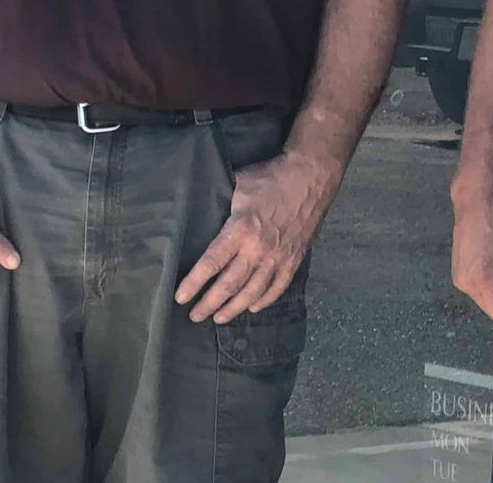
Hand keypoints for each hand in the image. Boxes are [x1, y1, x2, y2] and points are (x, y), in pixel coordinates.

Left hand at [175, 147, 338, 324]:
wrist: (312, 176)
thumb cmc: (272, 177)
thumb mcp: (239, 184)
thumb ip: (219, 200)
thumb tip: (196, 205)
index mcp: (240, 230)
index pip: (212, 263)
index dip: (194, 283)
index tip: (180, 298)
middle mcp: (258, 249)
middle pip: (229, 285)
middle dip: (208, 303)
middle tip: (194, 316)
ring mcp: (278, 257)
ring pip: (252, 292)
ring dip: (233, 308)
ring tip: (218, 318)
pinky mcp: (295, 258)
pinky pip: (278, 287)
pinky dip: (264, 300)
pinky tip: (252, 307)